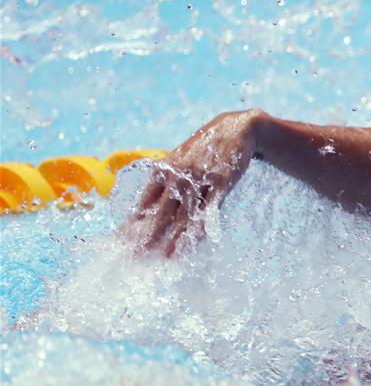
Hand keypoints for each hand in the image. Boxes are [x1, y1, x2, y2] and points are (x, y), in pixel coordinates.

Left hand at [124, 109, 265, 255]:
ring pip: (186, 214)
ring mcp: (201, 179)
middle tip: (137, 256)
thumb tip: (143, 208)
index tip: (121, 243)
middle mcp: (179, 176)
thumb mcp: (179, 159)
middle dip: (149, 235)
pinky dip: (203, 225)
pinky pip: (210, 208)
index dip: (133, 224)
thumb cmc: (204, 149)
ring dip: (176, 237)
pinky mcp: (222, 182)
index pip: (144, 202)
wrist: (235, 129)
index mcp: (164, 170)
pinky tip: (196, 239)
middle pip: (162, 211)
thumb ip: (162, 181)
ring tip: (166, 256)